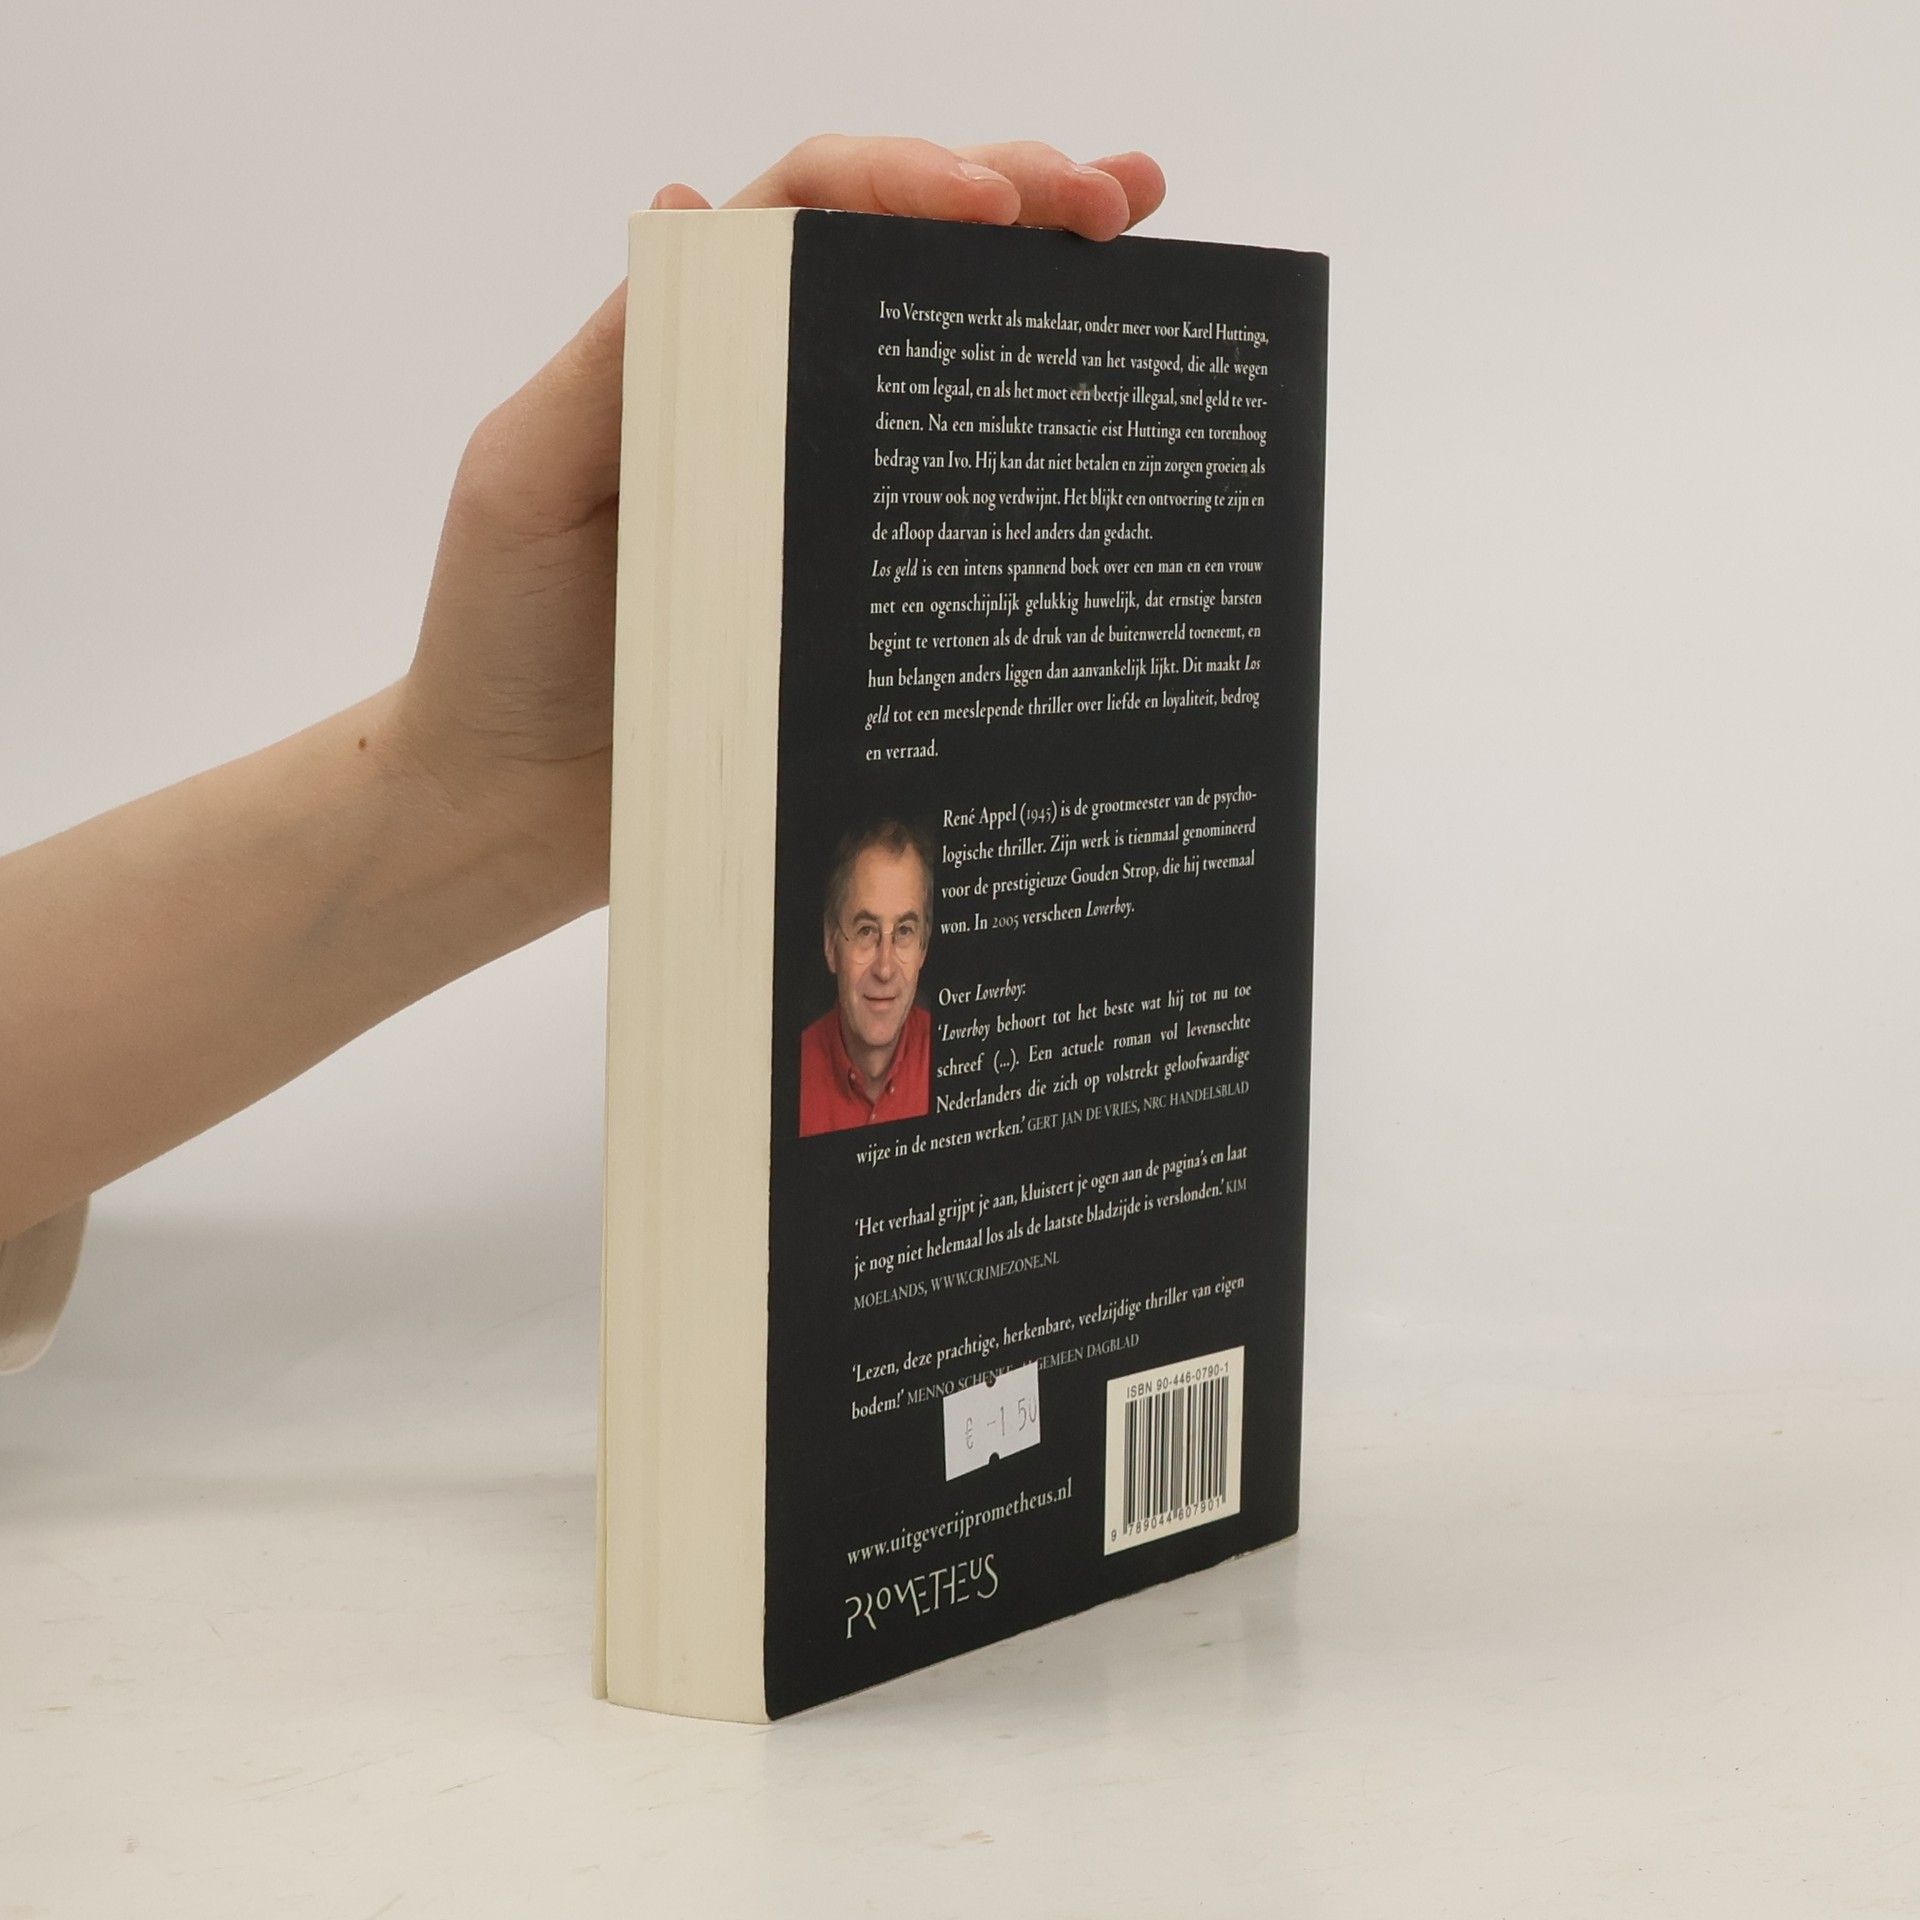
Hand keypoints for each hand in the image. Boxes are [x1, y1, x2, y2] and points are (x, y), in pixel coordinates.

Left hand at [388, 136, 1166, 923]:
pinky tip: (1111, 429)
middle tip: (1121, 202)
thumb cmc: (499, 637)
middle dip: (1020, 204)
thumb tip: (684, 204)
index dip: (908, 180)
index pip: (811, 214)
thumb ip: (609, 361)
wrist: (512, 806)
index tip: (1000, 202)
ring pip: (945, 372)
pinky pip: (951, 518)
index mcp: (693, 350)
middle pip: (905, 266)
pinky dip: (1033, 462)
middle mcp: (773, 403)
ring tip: (1158, 262)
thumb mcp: (528, 475)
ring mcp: (825, 499)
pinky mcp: (859, 597)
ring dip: (1052, 304)